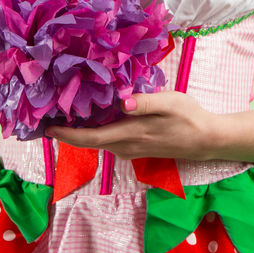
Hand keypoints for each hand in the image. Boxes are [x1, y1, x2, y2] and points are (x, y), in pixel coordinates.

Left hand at [46, 91, 216, 160]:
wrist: (206, 140)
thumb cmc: (189, 118)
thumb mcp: (170, 103)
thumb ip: (146, 103)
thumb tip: (122, 103)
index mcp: (130, 134)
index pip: (90, 138)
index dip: (66, 134)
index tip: (46, 128)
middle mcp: (125, 146)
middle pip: (88, 141)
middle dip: (67, 131)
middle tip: (48, 114)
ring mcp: (129, 149)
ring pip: (98, 141)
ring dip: (81, 130)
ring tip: (65, 110)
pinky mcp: (134, 147)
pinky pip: (108, 140)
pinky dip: (96, 130)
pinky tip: (94, 114)